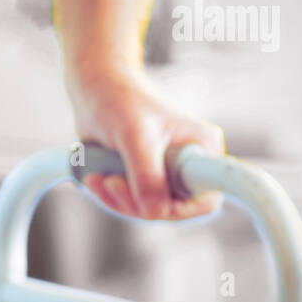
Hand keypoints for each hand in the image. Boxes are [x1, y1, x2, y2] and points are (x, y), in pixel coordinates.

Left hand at [68, 70, 225, 220]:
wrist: (96, 90)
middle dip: (137, 203)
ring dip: (118, 200)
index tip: (157, 208)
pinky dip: (109, 197)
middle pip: (172, 210)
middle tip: (111, 182)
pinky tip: (94, 178)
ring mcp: (166, 175)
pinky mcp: (144, 180)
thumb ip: (146, 175)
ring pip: (147, 210)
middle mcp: (190, 165)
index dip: (185, 210)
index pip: (207, 197)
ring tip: (97, 177)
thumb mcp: (134, 136)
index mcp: (203, 149)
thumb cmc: (120, 101)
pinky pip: (130, 204)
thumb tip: (154, 212)